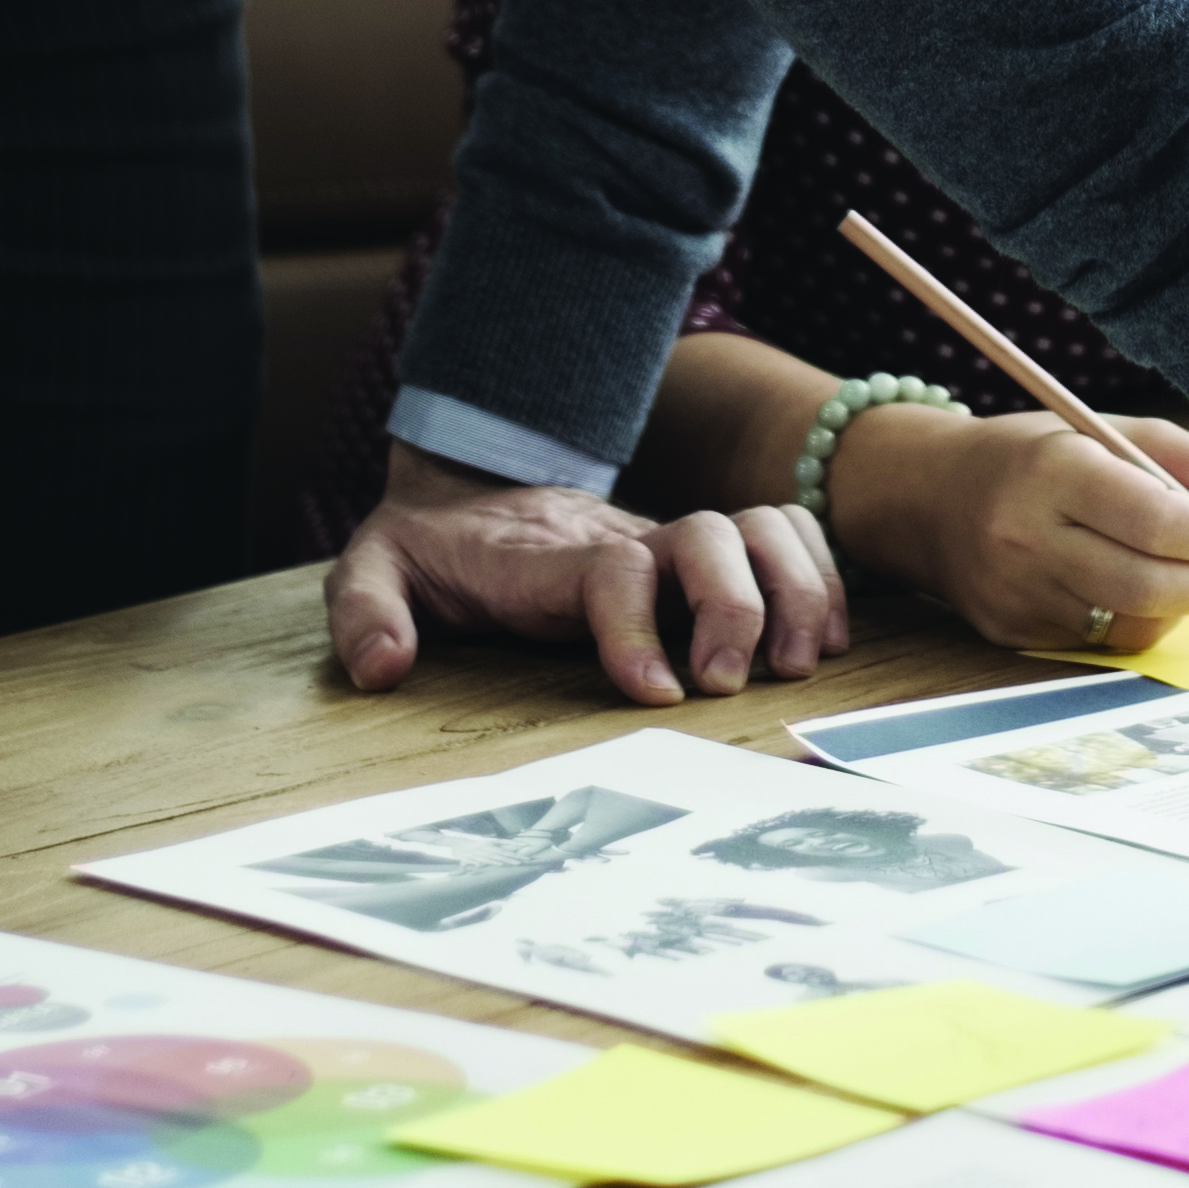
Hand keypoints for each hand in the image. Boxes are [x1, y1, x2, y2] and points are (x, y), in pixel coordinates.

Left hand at [321, 445, 843, 704]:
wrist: (468, 493)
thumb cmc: (430, 549)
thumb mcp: (371, 571)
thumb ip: (368, 613)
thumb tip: (384, 669)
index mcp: (547, 557)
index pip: (612, 568)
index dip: (640, 624)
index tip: (655, 693)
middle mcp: (624, 539)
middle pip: (710, 535)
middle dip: (737, 609)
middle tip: (729, 686)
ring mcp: (670, 544)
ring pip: (762, 528)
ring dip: (795, 591)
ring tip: (795, 665)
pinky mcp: (703, 559)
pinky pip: (786, 539)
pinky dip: (819, 580)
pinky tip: (820, 641)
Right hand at [822, 403, 1188, 657]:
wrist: (929, 496)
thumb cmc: (1040, 455)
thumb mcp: (1117, 429)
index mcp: (1054, 470)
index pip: (1157, 521)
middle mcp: (1027, 536)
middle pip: (1150, 586)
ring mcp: (1015, 593)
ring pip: (1133, 624)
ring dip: (1180, 604)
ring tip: (1180, 569)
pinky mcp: (1010, 632)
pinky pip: (1101, 640)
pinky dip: (1137, 618)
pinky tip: (1128, 584)